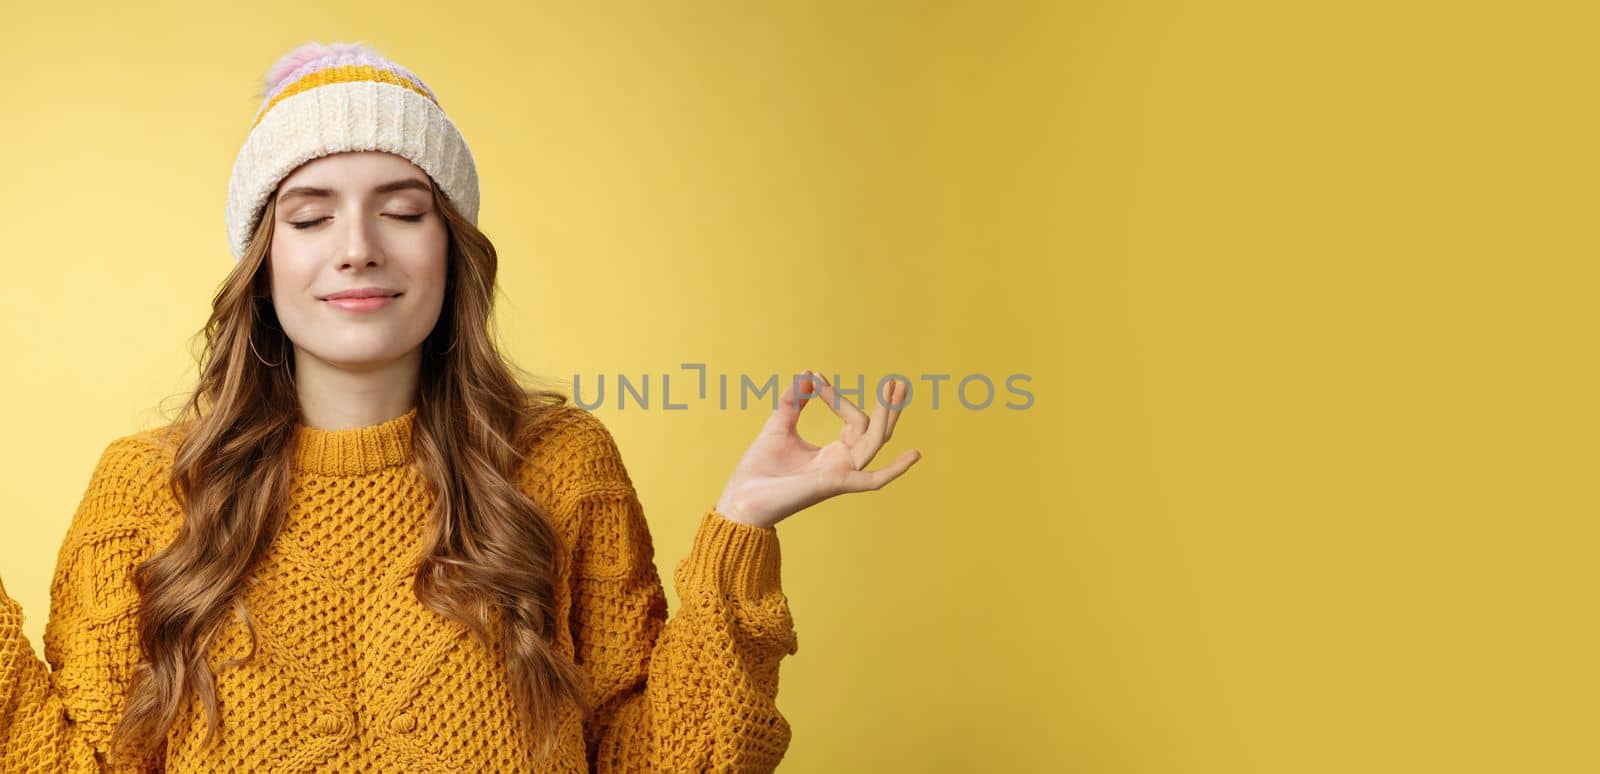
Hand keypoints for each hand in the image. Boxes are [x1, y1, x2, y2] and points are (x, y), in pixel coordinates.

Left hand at [714, 369, 921, 528]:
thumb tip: (808, 374)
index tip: (813, 376)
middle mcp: (842, 464)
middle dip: (887, 407)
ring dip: (886, 415)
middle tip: (894, 381)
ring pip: (874, 442)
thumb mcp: (778, 425)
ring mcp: (841, 474)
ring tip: (892, 389)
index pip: (850, 419)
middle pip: (875, 432)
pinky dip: (894, 470)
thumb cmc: (759, 469)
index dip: (835, 395)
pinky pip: (872, 480)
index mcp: (832, 454)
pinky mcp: (834, 484)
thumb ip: (794, 401)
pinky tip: (914, 455)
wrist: (742, 497)